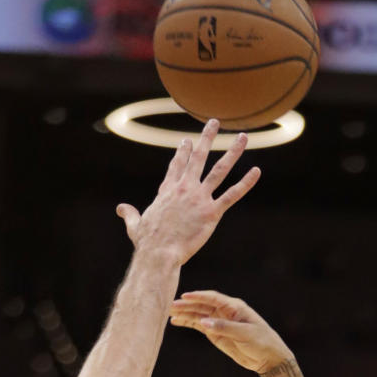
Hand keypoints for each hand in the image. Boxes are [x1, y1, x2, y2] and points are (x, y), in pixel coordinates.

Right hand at [117, 120, 260, 265]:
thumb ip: (130, 214)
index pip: (177, 165)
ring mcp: (199, 198)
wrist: (158, 253)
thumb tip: (120, 208)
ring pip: (219, 170)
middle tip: (215, 122)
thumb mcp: (135, 225)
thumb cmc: (147, 243)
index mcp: (167, 190)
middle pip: (198, 157)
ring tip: (243, 137)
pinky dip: (246, 183)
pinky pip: (232, 194)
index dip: (182, 151)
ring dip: (233, 152)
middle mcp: (184, 188)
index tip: (187, 140)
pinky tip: (256, 171)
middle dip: (207, 137)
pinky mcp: (211, 213)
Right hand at [169, 290, 291, 373]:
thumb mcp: (245, 334)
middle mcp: (224, 312)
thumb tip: (204, 323)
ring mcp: (218, 322)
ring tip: (168, 312)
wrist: (268, 358)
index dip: (198, 296)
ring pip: (198, 315)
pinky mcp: (215, 333)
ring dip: (184, 313)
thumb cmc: (262, 342)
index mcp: (234, 307)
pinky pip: (199, 325)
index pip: (213, 298)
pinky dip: (188, 323)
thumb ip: (225, 328)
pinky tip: (176, 321)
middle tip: (169, 305)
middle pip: (202, 305)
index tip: (184, 296)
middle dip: (186, 305)